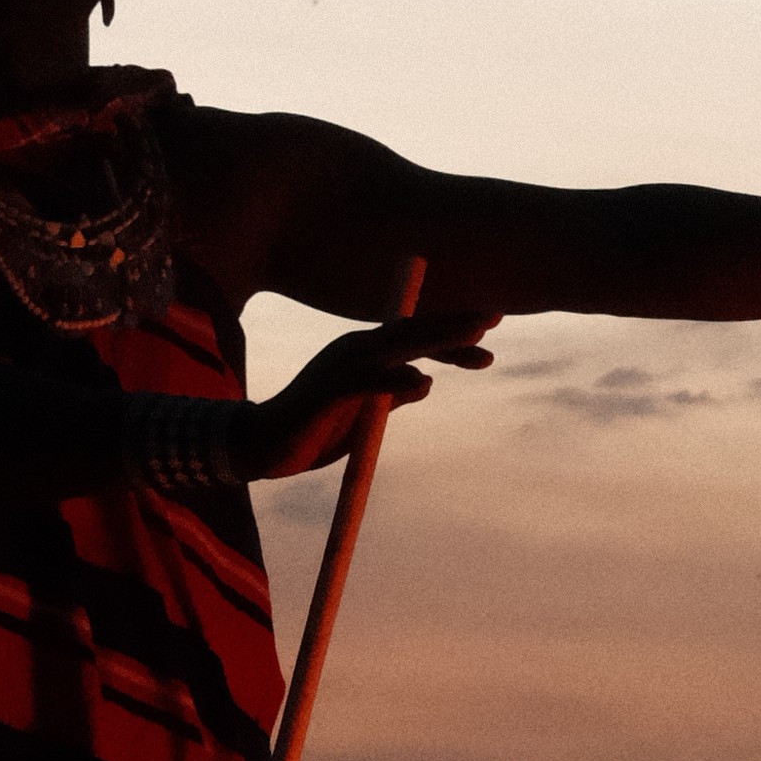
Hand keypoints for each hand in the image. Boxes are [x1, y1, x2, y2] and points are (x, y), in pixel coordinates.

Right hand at [252, 311, 493, 478]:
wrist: (264, 445)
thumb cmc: (315, 428)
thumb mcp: (365, 413)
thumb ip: (392, 395)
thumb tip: (424, 383)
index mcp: (365, 353)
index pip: (415, 338)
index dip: (452, 334)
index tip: (489, 331)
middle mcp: (356, 349)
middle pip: (414, 331)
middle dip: (456, 324)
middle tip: (496, 315)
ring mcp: (342, 366)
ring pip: (398, 346)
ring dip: (438, 341)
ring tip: (475, 337)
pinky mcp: (330, 390)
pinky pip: (368, 382)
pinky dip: (395, 380)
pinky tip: (424, 381)